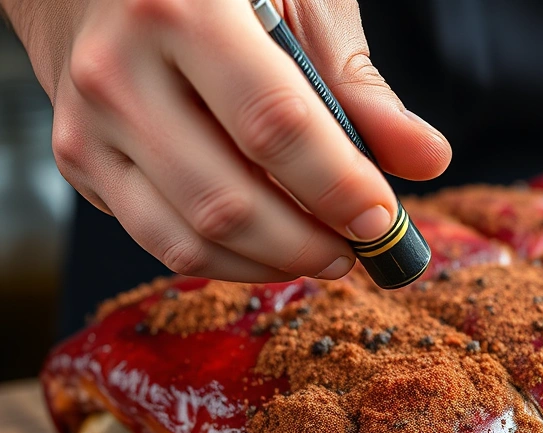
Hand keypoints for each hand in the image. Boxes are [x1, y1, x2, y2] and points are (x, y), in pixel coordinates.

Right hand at [3, 0, 450, 281]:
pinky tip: (274, 246)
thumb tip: (427, 159)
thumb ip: (358, 86)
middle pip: (226, 199)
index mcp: (183, 8)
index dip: (338, 185)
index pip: (273, 125)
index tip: (384, 219)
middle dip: (309, 242)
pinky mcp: (80, 162)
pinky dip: (230, 259)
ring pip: (190, 237)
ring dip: (273, 262)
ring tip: (327, 252)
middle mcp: (119, 70)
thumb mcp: (300, 3)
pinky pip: (162, 239)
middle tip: (362, 246)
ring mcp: (88, 124)